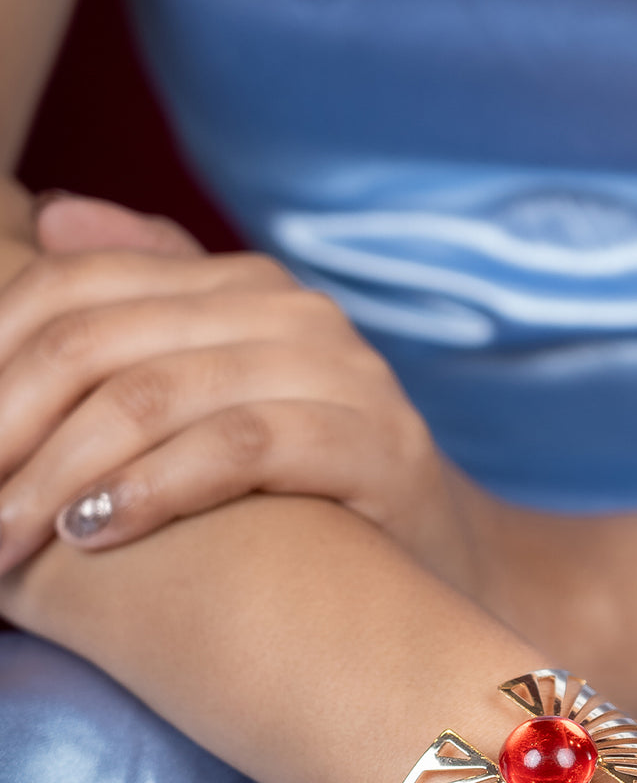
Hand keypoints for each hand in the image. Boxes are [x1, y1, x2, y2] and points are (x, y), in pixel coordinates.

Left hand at [0, 195, 471, 583]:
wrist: (445, 562)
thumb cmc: (311, 494)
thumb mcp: (228, 395)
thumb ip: (149, 309)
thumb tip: (51, 220)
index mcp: (241, 287)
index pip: (74, 288)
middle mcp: (289, 313)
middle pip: (100, 341)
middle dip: (7, 426)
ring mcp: (341, 374)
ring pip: (156, 396)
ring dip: (58, 474)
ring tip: (3, 537)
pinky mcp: (375, 446)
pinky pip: (236, 450)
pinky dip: (151, 490)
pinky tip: (92, 533)